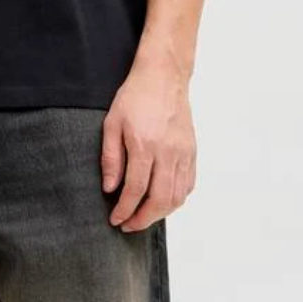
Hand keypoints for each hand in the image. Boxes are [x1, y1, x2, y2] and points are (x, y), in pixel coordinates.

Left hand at [100, 60, 196, 231]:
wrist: (163, 77)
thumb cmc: (135, 97)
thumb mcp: (112, 123)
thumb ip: (111, 158)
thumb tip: (110, 189)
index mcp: (144, 144)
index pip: (136, 189)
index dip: (125, 210)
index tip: (116, 220)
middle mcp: (167, 152)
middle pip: (159, 200)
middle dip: (143, 219)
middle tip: (128, 224)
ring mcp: (183, 153)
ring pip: (177, 196)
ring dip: (160, 213)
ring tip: (144, 215)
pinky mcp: (192, 151)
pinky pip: (188, 184)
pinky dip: (176, 199)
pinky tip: (162, 200)